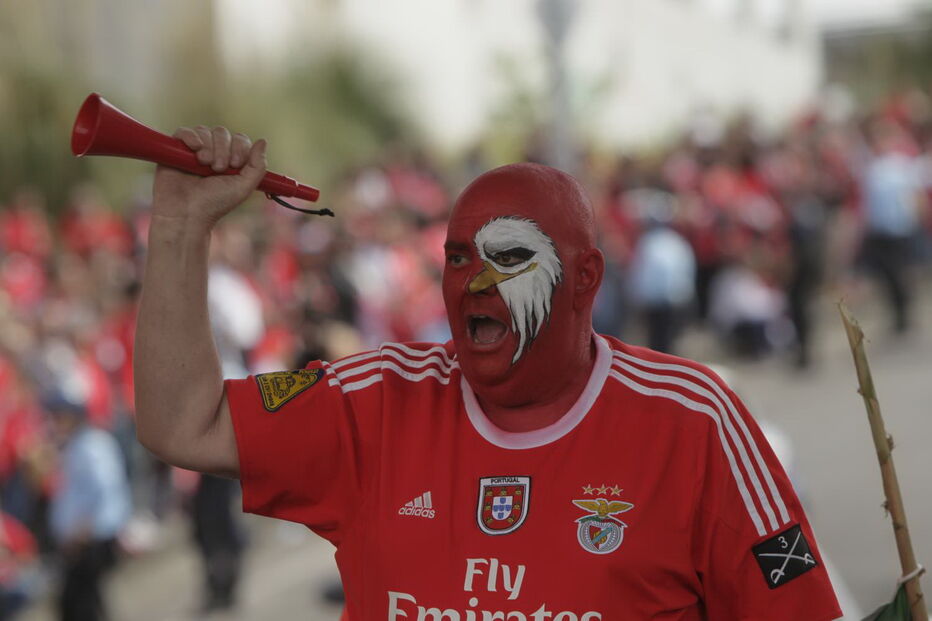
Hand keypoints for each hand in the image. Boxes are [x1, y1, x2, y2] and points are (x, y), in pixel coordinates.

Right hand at [151, 125, 266, 230]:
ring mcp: (193, 151)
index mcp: (230, 161)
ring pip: (204, 131)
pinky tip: (194, 150)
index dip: (239, 148)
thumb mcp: (243, 187)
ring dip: (208, 146)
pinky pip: (184, 131)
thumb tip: (262, 141)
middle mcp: (212, 153)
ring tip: (204, 164)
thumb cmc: (215, 203)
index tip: (235, 164)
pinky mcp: (175, 150)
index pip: (239, 139)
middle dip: (223, 149)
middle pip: (222, 132)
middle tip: (218, 168)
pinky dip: (191, 137)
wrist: (186, 212)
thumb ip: (257, 166)